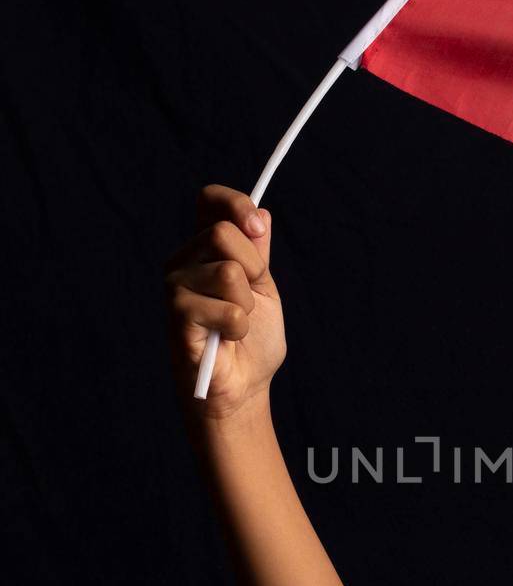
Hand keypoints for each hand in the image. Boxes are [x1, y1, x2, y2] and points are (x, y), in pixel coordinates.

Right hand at [163, 184, 285, 419]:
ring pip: (228, 272)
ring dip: (246, 305)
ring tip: (235, 324)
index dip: (235, 204)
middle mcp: (184, 259)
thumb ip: (258, 253)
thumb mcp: (264, 288)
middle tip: (248, 298)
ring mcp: (175, 284)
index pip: (209, 200)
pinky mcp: (176, 313)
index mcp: (205, 247)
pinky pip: (227, 308)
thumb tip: (261, 213)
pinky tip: (225, 339)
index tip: (257, 228)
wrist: (242, 385)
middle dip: (253, 269)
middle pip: (223, 233)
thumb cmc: (251, 339)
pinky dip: (239, 327)